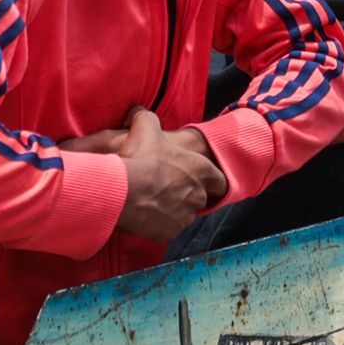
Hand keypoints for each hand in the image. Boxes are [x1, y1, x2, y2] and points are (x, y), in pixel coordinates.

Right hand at [68, 107, 226, 239]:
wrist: (124, 190)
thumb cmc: (140, 157)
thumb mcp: (145, 127)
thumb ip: (146, 118)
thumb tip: (137, 112)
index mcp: (201, 170)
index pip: (219, 180)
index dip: (210, 180)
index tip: (200, 180)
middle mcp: (198, 195)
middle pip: (200, 198)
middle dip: (187, 195)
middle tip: (167, 188)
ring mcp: (186, 216)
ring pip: (184, 215)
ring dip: (173, 210)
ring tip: (152, 201)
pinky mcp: (170, 232)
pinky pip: (168, 229)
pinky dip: (159, 224)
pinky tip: (144, 214)